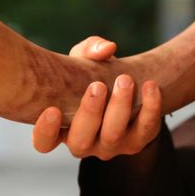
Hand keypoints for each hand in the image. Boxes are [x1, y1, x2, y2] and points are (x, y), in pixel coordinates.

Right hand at [31, 36, 162, 159]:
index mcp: (60, 128)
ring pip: (113, 137)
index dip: (45, 132)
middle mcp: (83, 143)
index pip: (43, 143)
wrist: (124, 84)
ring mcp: (110, 146)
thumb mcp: (82, 59)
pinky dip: (150, 108)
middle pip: (81, 142)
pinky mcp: (137, 141)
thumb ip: (88, 50)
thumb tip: (106, 49)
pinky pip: (146, 130)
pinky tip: (151, 86)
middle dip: (90, 113)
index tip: (52, 110)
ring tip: (124, 80)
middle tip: (98, 86)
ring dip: (119, 107)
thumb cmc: (91, 74)